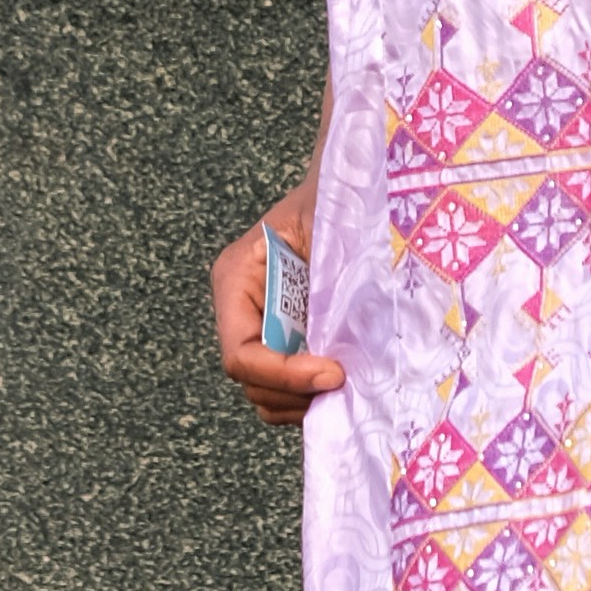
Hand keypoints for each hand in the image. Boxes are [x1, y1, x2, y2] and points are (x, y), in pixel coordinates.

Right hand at [212, 192, 342, 421]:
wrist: (342, 188)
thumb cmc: (333, 197)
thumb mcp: (328, 224)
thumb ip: (331, 271)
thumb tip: (354, 326)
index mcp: (236, 278)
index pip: (241, 352)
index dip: (283, 374)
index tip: (334, 373)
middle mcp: (238, 309)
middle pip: (250, 380)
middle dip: (295, 393)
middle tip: (346, 386)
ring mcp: (258, 329)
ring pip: (264, 392)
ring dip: (303, 401)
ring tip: (347, 387)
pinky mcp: (283, 341)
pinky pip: (284, 388)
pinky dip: (310, 396)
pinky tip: (344, 381)